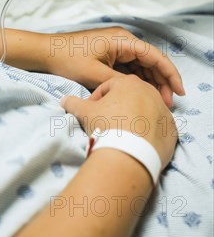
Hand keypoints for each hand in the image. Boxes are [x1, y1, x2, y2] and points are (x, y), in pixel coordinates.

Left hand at [44, 26, 183, 106]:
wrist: (46, 53)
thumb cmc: (67, 59)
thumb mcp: (95, 75)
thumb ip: (121, 82)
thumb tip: (140, 91)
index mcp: (122, 40)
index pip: (154, 56)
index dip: (170, 73)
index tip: (179, 90)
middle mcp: (122, 41)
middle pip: (150, 61)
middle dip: (162, 81)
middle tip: (168, 103)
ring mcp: (116, 48)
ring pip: (141, 66)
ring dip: (150, 82)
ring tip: (158, 101)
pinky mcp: (109, 55)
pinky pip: (130, 68)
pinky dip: (138, 80)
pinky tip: (142, 94)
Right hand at [61, 75, 177, 168]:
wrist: (128, 155)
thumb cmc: (106, 126)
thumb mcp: (84, 112)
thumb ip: (73, 102)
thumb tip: (64, 100)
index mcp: (129, 82)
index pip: (109, 87)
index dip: (97, 99)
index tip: (91, 112)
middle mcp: (151, 92)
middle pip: (130, 97)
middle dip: (118, 108)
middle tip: (106, 123)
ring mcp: (164, 111)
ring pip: (145, 112)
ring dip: (134, 120)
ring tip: (122, 135)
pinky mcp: (172, 130)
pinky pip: (157, 128)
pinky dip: (147, 133)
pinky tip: (136, 143)